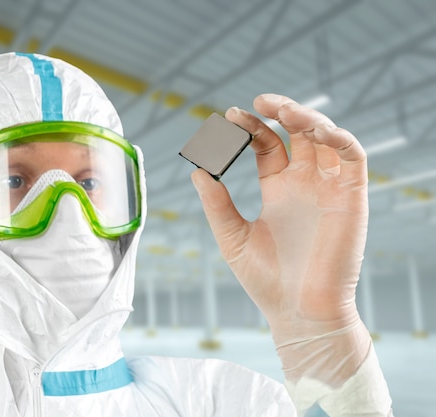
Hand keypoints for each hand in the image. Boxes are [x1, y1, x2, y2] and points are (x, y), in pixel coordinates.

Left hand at [191, 93, 370, 382]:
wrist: (299, 313)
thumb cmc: (266, 281)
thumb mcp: (233, 237)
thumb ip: (216, 204)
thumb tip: (196, 170)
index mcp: (278, 190)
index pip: (267, 146)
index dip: (251, 128)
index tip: (228, 116)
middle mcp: (304, 184)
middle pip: (296, 133)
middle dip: (279, 112)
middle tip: (255, 103)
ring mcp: (328, 188)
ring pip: (324, 137)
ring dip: (306, 117)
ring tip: (280, 109)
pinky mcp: (350, 197)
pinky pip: (351, 156)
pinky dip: (336, 136)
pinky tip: (312, 129)